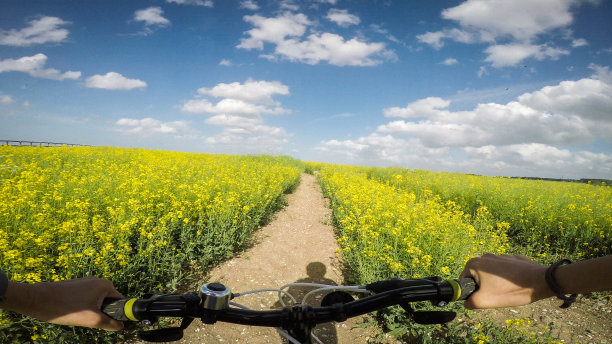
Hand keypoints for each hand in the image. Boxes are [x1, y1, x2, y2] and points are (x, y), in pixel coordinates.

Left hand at [1, 277, 123, 330]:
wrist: (37, 300)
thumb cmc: (66, 308)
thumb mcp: (91, 320)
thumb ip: (110, 323)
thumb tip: (121, 326)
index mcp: (105, 285)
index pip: (120, 301)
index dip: (118, 313)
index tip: (109, 323)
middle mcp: (98, 280)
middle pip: (108, 301)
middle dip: (102, 313)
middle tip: (91, 321)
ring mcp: (85, 282)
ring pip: (96, 301)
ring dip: (92, 311)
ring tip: (79, 317)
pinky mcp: (75, 286)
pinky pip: (86, 299)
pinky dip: (83, 307)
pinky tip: (72, 312)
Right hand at [460, 254, 553, 308]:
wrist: (539, 281)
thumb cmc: (509, 290)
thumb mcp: (484, 301)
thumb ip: (469, 302)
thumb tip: (466, 302)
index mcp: (474, 263)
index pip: (464, 280)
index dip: (471, 291)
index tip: (483, 296)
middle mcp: (485, 256)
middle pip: (478, 276)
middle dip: (484, 286)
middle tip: (495, 295)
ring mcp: (500, 255)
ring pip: (492, 273)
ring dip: (496, 282)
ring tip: (508, 291)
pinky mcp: (513, 258)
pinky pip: (505, 270)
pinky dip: (507, 277)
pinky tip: (516, 284)